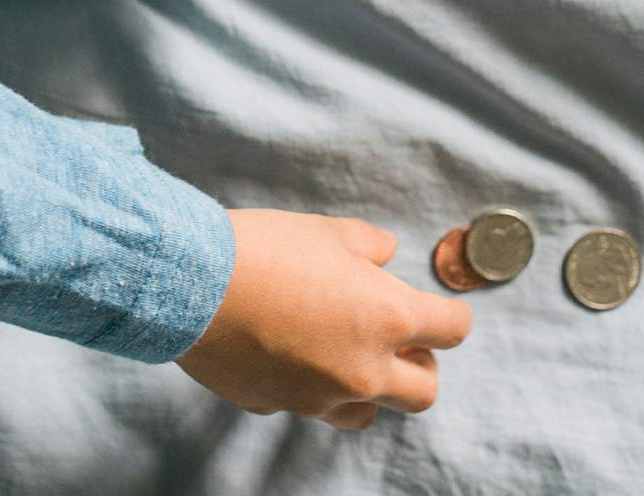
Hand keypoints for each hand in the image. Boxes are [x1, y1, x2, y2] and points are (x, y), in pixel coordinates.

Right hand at [176, 209, 474, 430]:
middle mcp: (362, 369)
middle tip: (400, 342)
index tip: (440, 309)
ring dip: (369, 389)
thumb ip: (369, 246)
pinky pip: (305, 405)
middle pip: (423, 391)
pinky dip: (307, 385)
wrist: (190, 282)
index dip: (451, 316)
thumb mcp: (328, 230)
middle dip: (420, 366)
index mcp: (387, 318)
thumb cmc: (264, 248)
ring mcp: (317, 396)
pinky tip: (285, 353)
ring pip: (367, 414)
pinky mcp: (275, 405)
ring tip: (346, 355)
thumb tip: (385, 255)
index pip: (453, 330)